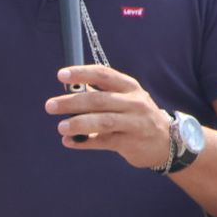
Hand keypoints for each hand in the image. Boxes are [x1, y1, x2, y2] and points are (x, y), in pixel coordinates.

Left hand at [44, 64, 171, 168]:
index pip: (103, 74)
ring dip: (78, 123)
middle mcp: (133, 102)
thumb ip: (100, 95)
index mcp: (129, 86)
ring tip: (60, 127)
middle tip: (50, 106)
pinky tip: (69, 142)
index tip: (61, 76)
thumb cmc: (136, 116)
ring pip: (103, 121)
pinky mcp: (131, 143)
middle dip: (72, 102)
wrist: (166, 142)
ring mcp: (134, 123)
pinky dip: (84, 142)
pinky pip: (104, 142)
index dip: (81, 73)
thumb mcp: (125, 99)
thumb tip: (68, 93)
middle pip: (99, 99)